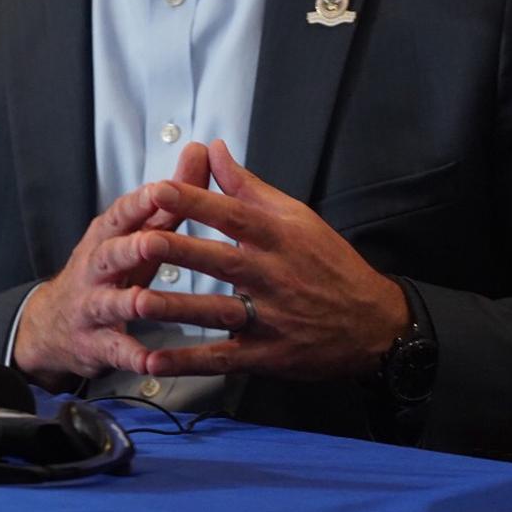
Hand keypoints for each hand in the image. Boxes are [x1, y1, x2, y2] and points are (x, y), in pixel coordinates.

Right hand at [12, 143, 210, 388]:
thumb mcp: (137, 232)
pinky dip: (132, 356)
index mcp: (109, 236)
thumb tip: (202, 151)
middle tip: (153, 240)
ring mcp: (93, 305)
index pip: (123, 213)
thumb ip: (170, 198)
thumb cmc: (110, 270)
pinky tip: (150, 362)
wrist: (55, 324)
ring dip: (128, 301)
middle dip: (131, 247)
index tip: (163, 187)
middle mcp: (95, 267)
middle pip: (111, 253)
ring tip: (146, 302)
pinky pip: (115, 350)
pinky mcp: (95, 342)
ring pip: (110, 301)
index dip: (141, 202)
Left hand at [128, 139, 408, 380]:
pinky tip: (153, 361)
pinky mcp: (267, 354)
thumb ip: (248, 186)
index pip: (233, 214)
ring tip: (136, 302)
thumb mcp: (297, 217)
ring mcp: (270, 318)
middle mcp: (272, 276)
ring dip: (176, 309)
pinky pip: (222, 358)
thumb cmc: (330, 263)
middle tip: (141, 242)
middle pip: (220, 261)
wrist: (375, 324)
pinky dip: (187, 362)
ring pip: (217, 311)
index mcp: (278, 237)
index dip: (196, 201)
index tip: (160, 189)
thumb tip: (214, 148)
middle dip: (180, 251)